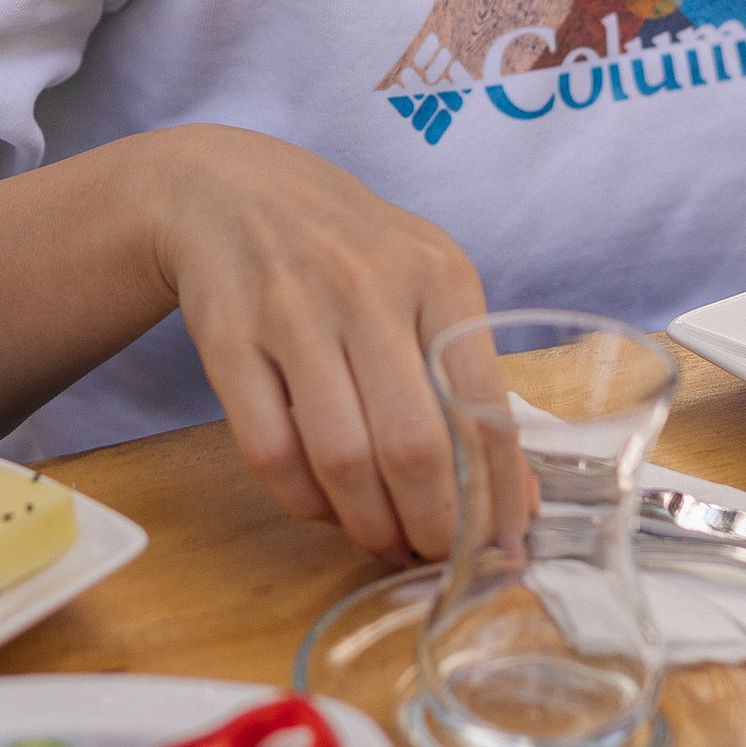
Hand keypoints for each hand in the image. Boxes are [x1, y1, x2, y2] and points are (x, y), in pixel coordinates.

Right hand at [141, 127, 489, 562]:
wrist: (234, 191)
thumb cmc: (353, 252)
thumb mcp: (427, 283)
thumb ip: (471, 380)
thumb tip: (517, 501)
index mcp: (438, 274)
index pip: (482, 405)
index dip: (495, 492)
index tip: (500, 545)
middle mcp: (368, 286)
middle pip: (412, 444)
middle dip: (430, 523)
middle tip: (434, 555)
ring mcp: (292, 309)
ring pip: (340, 456)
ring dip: (366, 522)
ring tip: (381, 541)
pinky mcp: (228, 337)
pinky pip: (269, 449)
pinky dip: (302, 499)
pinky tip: (323, 505)